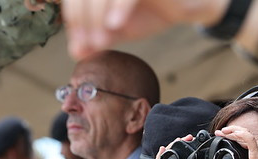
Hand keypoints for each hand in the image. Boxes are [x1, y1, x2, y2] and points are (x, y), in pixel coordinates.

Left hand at [61, 0, 227, 58]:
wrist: (183, 7)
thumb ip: (96, 38)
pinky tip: (115, 26)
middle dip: (83, 21)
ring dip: (96, 17)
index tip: (79, 44)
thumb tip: (76, 52)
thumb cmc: (149, 12)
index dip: (74, 20)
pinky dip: (119, 8)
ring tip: (100, 41)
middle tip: (89, 44)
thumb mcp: (118, 29)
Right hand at [150, 141, 205, 158]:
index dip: (185, 148)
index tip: (192, 140)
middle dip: (178, 145)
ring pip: (164, 158)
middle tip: (187, 137)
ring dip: (169, 148)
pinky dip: (159, 158)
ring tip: (176, 141)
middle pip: (172, 155)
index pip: (180, 157)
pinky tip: (162, 151)